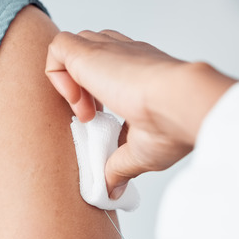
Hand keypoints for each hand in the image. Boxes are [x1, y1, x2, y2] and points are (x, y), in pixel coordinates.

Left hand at [45, 30, 236, 197]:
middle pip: (89, 53)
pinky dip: (56, 75)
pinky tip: (76, 103)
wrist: (182, 104)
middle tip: (92, 118)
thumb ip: (121, 166)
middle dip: (81, 86)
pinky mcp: (89, 51)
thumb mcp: (141, 151)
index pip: (111, 68)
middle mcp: (125, 54)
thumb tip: (113, 190)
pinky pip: (57, 49)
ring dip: (69, 82)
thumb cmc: (173, 125)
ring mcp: (108, 49)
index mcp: (142, 71)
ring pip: (72, 48)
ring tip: (85, 113)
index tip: (102, 121)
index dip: (97, 93)